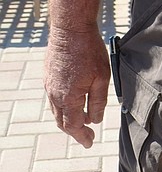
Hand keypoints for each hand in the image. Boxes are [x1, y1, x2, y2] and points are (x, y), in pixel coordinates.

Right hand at [45, 25, 110, 147]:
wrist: (70, 29)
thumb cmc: (89, 51)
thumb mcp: (102, 78)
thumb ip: (98, 102)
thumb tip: (95, 120)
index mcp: (68, 98)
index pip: (73, 126)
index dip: (82, 136)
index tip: (90, 143)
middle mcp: (55, 94)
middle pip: (62, 121)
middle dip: (75, 131)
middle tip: (87, 137)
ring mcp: (49, 84)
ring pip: (56, 110)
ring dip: (68, 119)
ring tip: (81, 122)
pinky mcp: (48, 75)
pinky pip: (53, 98)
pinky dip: (63, 106)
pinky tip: (72, 102)